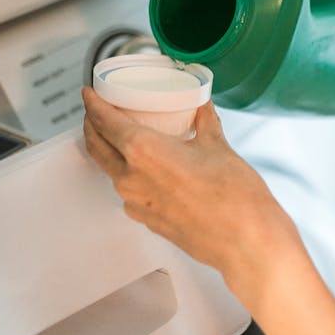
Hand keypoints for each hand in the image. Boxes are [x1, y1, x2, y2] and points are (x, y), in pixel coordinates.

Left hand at [81, 87, 300, 302]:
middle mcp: (131, 178)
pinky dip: (129, 175)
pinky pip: (128, 192)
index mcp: (143, 151)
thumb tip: (201, 108)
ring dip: (109, 152)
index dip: (93, 104)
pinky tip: (146, 170)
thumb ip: (204, 122)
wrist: (245, 240)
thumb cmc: (234, 197)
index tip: (89, 94)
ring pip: (110, 171)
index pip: (104, 121)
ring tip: (121, 138)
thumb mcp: (217, 145)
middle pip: (97, 146)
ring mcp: (136, 204)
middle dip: (92, 126)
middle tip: (98, 112)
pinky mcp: (147, 221)